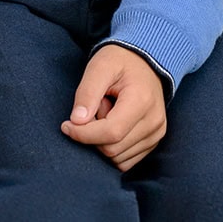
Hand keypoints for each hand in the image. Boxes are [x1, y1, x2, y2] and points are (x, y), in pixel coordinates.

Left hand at [61, 44, 167, 171]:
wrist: (144, 61)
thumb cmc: (119, 61)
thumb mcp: (99, 67)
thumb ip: (87, 93)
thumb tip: (76, 122)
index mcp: (142, 101)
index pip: (111, 133)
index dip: (83, 134)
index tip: (66, 125)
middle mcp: (154, 122)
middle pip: (113, 149)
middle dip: (93, 134)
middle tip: (93, 108)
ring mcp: (156, 134)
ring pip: (118, 158)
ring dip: (102, 141)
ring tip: (106, 113)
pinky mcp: (153, 141)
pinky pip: (126, 161)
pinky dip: (112, 148)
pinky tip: (113, 124)